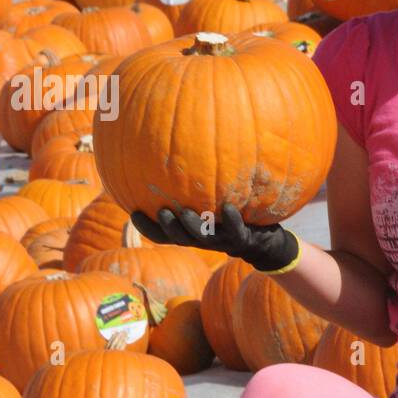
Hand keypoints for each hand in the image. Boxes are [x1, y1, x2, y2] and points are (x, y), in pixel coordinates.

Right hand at [131, 203, 299, 273]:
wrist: (264, 241)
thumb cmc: (232, 217)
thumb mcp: (210, 204)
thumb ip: (192, 191)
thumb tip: (170, 156)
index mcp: (191, 233)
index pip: (161, 234)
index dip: (147, 227)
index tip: (133, 212)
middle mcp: (203, 239)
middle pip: (179, 238)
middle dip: (168, 227)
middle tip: (162, 211)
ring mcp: (222, 241)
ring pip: (203, 238)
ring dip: (194, 226)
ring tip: (186, 212)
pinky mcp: (242, 239)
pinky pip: (236, 231)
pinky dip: (232, 220)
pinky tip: (229, 207)